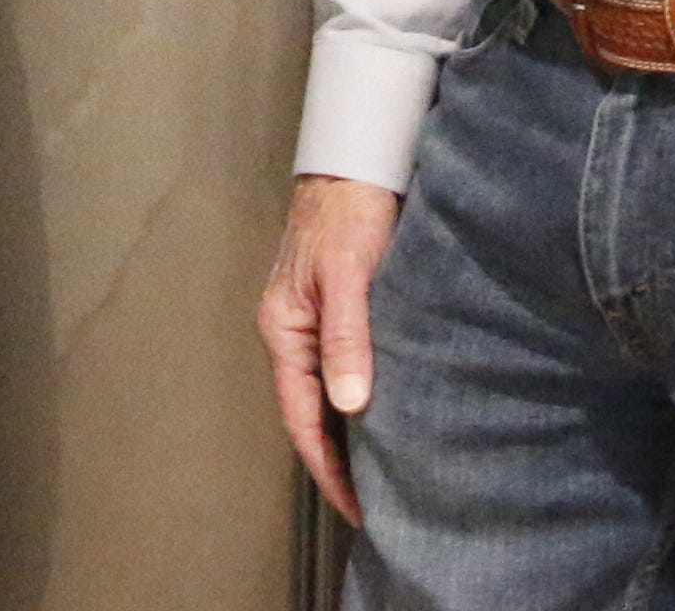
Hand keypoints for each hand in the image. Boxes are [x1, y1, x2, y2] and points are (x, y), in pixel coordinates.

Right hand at [258, 173, 403, 523]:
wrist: (356, 162)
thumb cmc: (348, 215)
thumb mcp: (349, 276)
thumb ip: (348, 338)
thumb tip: (351, 405)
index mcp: (283, 332)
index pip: (301, 420)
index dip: (329, 470)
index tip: (360, 511)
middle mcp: (293, 334)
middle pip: (311, 415)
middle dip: (340, 463)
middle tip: (381, 508)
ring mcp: (314, 324)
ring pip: (330, 395)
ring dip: (353, 436)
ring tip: (389, 476)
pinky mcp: (340, 313)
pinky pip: (346, 371)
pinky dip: (364, 402)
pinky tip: (391, 418)